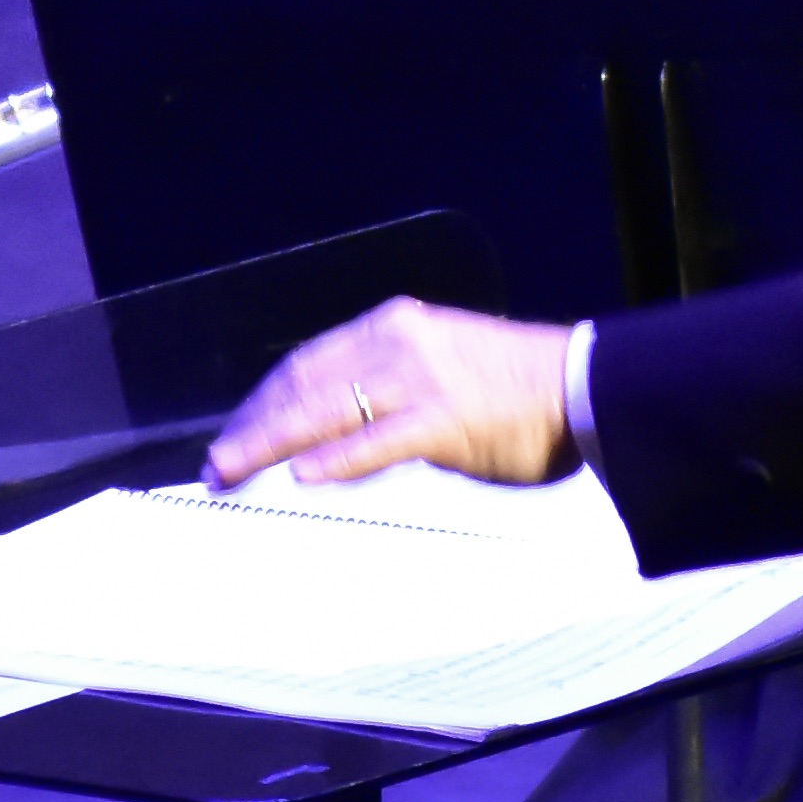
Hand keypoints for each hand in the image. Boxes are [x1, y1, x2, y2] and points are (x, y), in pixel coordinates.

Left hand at [204, 297, 581, 489]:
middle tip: (217, 464)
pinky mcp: (444, 418)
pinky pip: (377, 439)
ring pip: (325, 410)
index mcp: (394, 326)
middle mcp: (398, 343)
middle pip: (303, 385)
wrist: (585, 384)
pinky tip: (302, 475)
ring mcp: (420, 379)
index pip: (307, 364)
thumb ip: (390, 388)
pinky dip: (335, 458)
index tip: (235, 433)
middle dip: (253, 426)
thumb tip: (340, 426)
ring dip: (270, 443)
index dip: (263, 401)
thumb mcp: (440, 366)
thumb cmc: (519, 388)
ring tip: (233, 471)